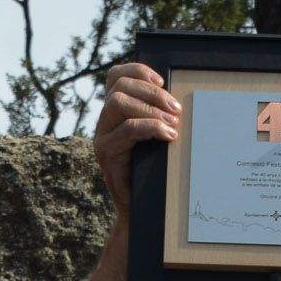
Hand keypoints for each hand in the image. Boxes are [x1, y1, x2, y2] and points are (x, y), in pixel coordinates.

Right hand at [93, 62, 179, 214]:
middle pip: (119, 86)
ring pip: (118, 103)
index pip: (116, 76)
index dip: (138, 71)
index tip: (163, 82)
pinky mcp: (106, 154)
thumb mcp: (155, 139)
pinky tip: (169, 135)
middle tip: (176, 109)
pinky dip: (151, 127)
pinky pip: (127, 129)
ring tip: (173, 123)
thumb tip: (178, 100)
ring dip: (151, 108)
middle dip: (151, 92)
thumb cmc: (153, 172)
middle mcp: (104, 122)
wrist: (141, 209)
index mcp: (115, 113)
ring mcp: (102, 138)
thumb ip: (158, 117)